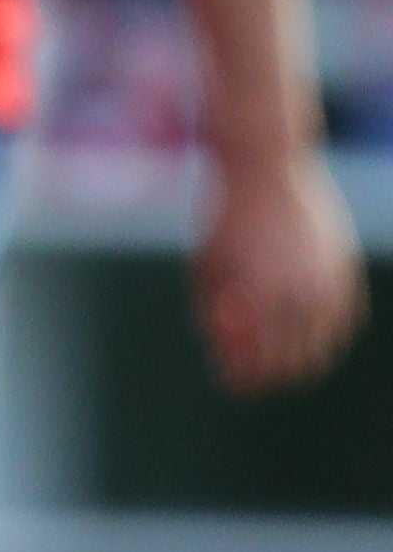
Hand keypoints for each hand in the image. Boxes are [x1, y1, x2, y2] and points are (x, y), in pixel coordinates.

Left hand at [195, 153, 366, 394]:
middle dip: (271, 376)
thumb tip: (225, 356)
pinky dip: (327, 336)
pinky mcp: (344, 268)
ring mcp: (329, 279)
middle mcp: (301, 290)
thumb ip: (214, 315)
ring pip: (324, 346)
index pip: (261, 362)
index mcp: (261, 294)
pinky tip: (306, 340)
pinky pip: (343, 319)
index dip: (245, 380)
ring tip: (275, 363)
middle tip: (250, 380)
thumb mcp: (206, 267)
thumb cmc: (224, 218)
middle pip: (295, 361)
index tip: (231, 385)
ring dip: (300, 361)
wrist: (266, 166)